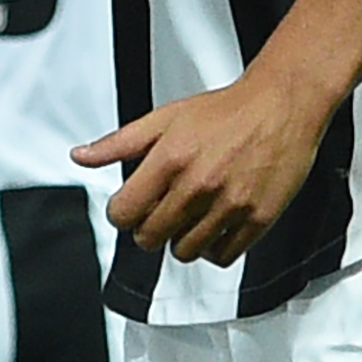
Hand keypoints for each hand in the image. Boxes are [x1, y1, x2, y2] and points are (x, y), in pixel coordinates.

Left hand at [72, 71, 332, 267]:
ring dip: (182, 239)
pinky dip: (215, 248)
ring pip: (185, 253)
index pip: (124, 214)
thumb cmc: (226, 111)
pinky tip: (216, 224)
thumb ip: (119, 142)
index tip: (132, 207)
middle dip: (151, 227)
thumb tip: (81, 157)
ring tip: (193, 215)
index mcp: (170, 159)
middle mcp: (198, 184)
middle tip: (164, 209)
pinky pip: (222, 256)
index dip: (123, 213)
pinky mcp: (257, 218)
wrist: (281, 104)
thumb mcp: (165, 118)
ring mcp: (229, 204)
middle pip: (150, 238)